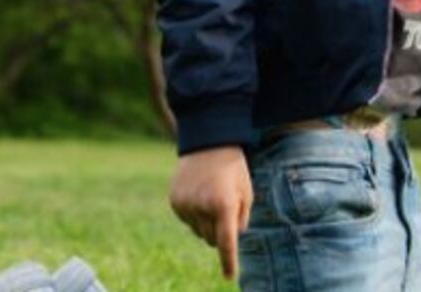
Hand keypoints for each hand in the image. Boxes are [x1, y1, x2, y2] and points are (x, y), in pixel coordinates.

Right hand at [168, 144, 252, 281]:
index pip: (226, 242)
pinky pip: (187, 221)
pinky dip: (195, 215)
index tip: (230, 277)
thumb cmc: (233, 167)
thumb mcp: (246, 191)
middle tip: (225, 210)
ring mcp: (186, 204)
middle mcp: (202, 206)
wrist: (207, 142)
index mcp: (224, 204)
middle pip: (211, 239)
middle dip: (220, 233)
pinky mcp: (175, 202)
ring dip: (207, 224)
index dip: (228, 261)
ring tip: (212, 198)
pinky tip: (200, 195)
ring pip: (198, 232)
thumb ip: (241, 218)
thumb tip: (231, 239)